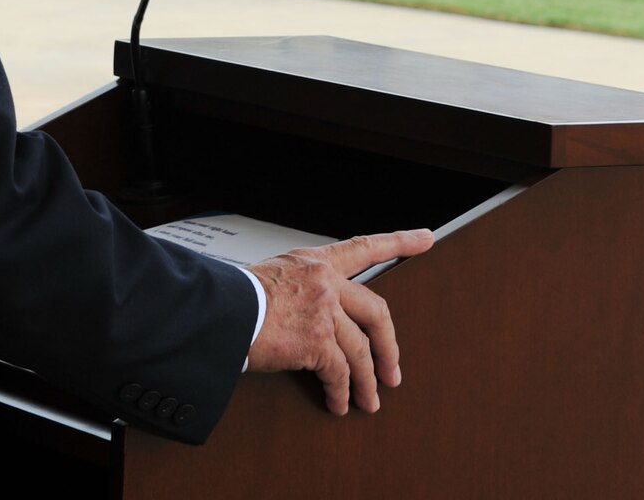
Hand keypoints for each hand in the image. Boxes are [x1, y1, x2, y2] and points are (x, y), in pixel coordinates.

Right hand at [247, 230, 433, 415]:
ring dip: (367, 381)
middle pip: (377, 312)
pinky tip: (339, 404)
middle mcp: (327, 282)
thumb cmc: (235, 296)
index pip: (365, 247)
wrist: (219, 311)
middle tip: (393, 372)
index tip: (425, 238)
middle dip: (389, 346)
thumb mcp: (274, 274)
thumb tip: (310, 314)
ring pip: (361, 351)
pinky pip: (340, 373)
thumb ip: (301, 288)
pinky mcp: (317, 343)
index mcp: (316, 261)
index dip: (399, 242)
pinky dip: (342, 393)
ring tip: (369, 402)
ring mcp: (325, 312)